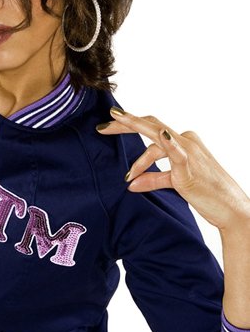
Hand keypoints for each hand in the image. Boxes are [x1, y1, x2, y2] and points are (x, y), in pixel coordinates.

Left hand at [96, 106, 249, 230]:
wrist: (231, 208)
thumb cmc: (206, 194)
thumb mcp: (174, 184)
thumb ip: (153, 179)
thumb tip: (131, 184)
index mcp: (182, 141)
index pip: (151, 127)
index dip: (129, 123)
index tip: (107, 125)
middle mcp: (185, 140)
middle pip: (150, 124)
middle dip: (124, 124)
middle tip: (101, 127)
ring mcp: (189, 150)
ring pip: (156, 139)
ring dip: (139, 160)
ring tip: (127, 176)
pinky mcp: (190, 165)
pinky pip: (176, 151)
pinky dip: (167, 142)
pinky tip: (160, 136)